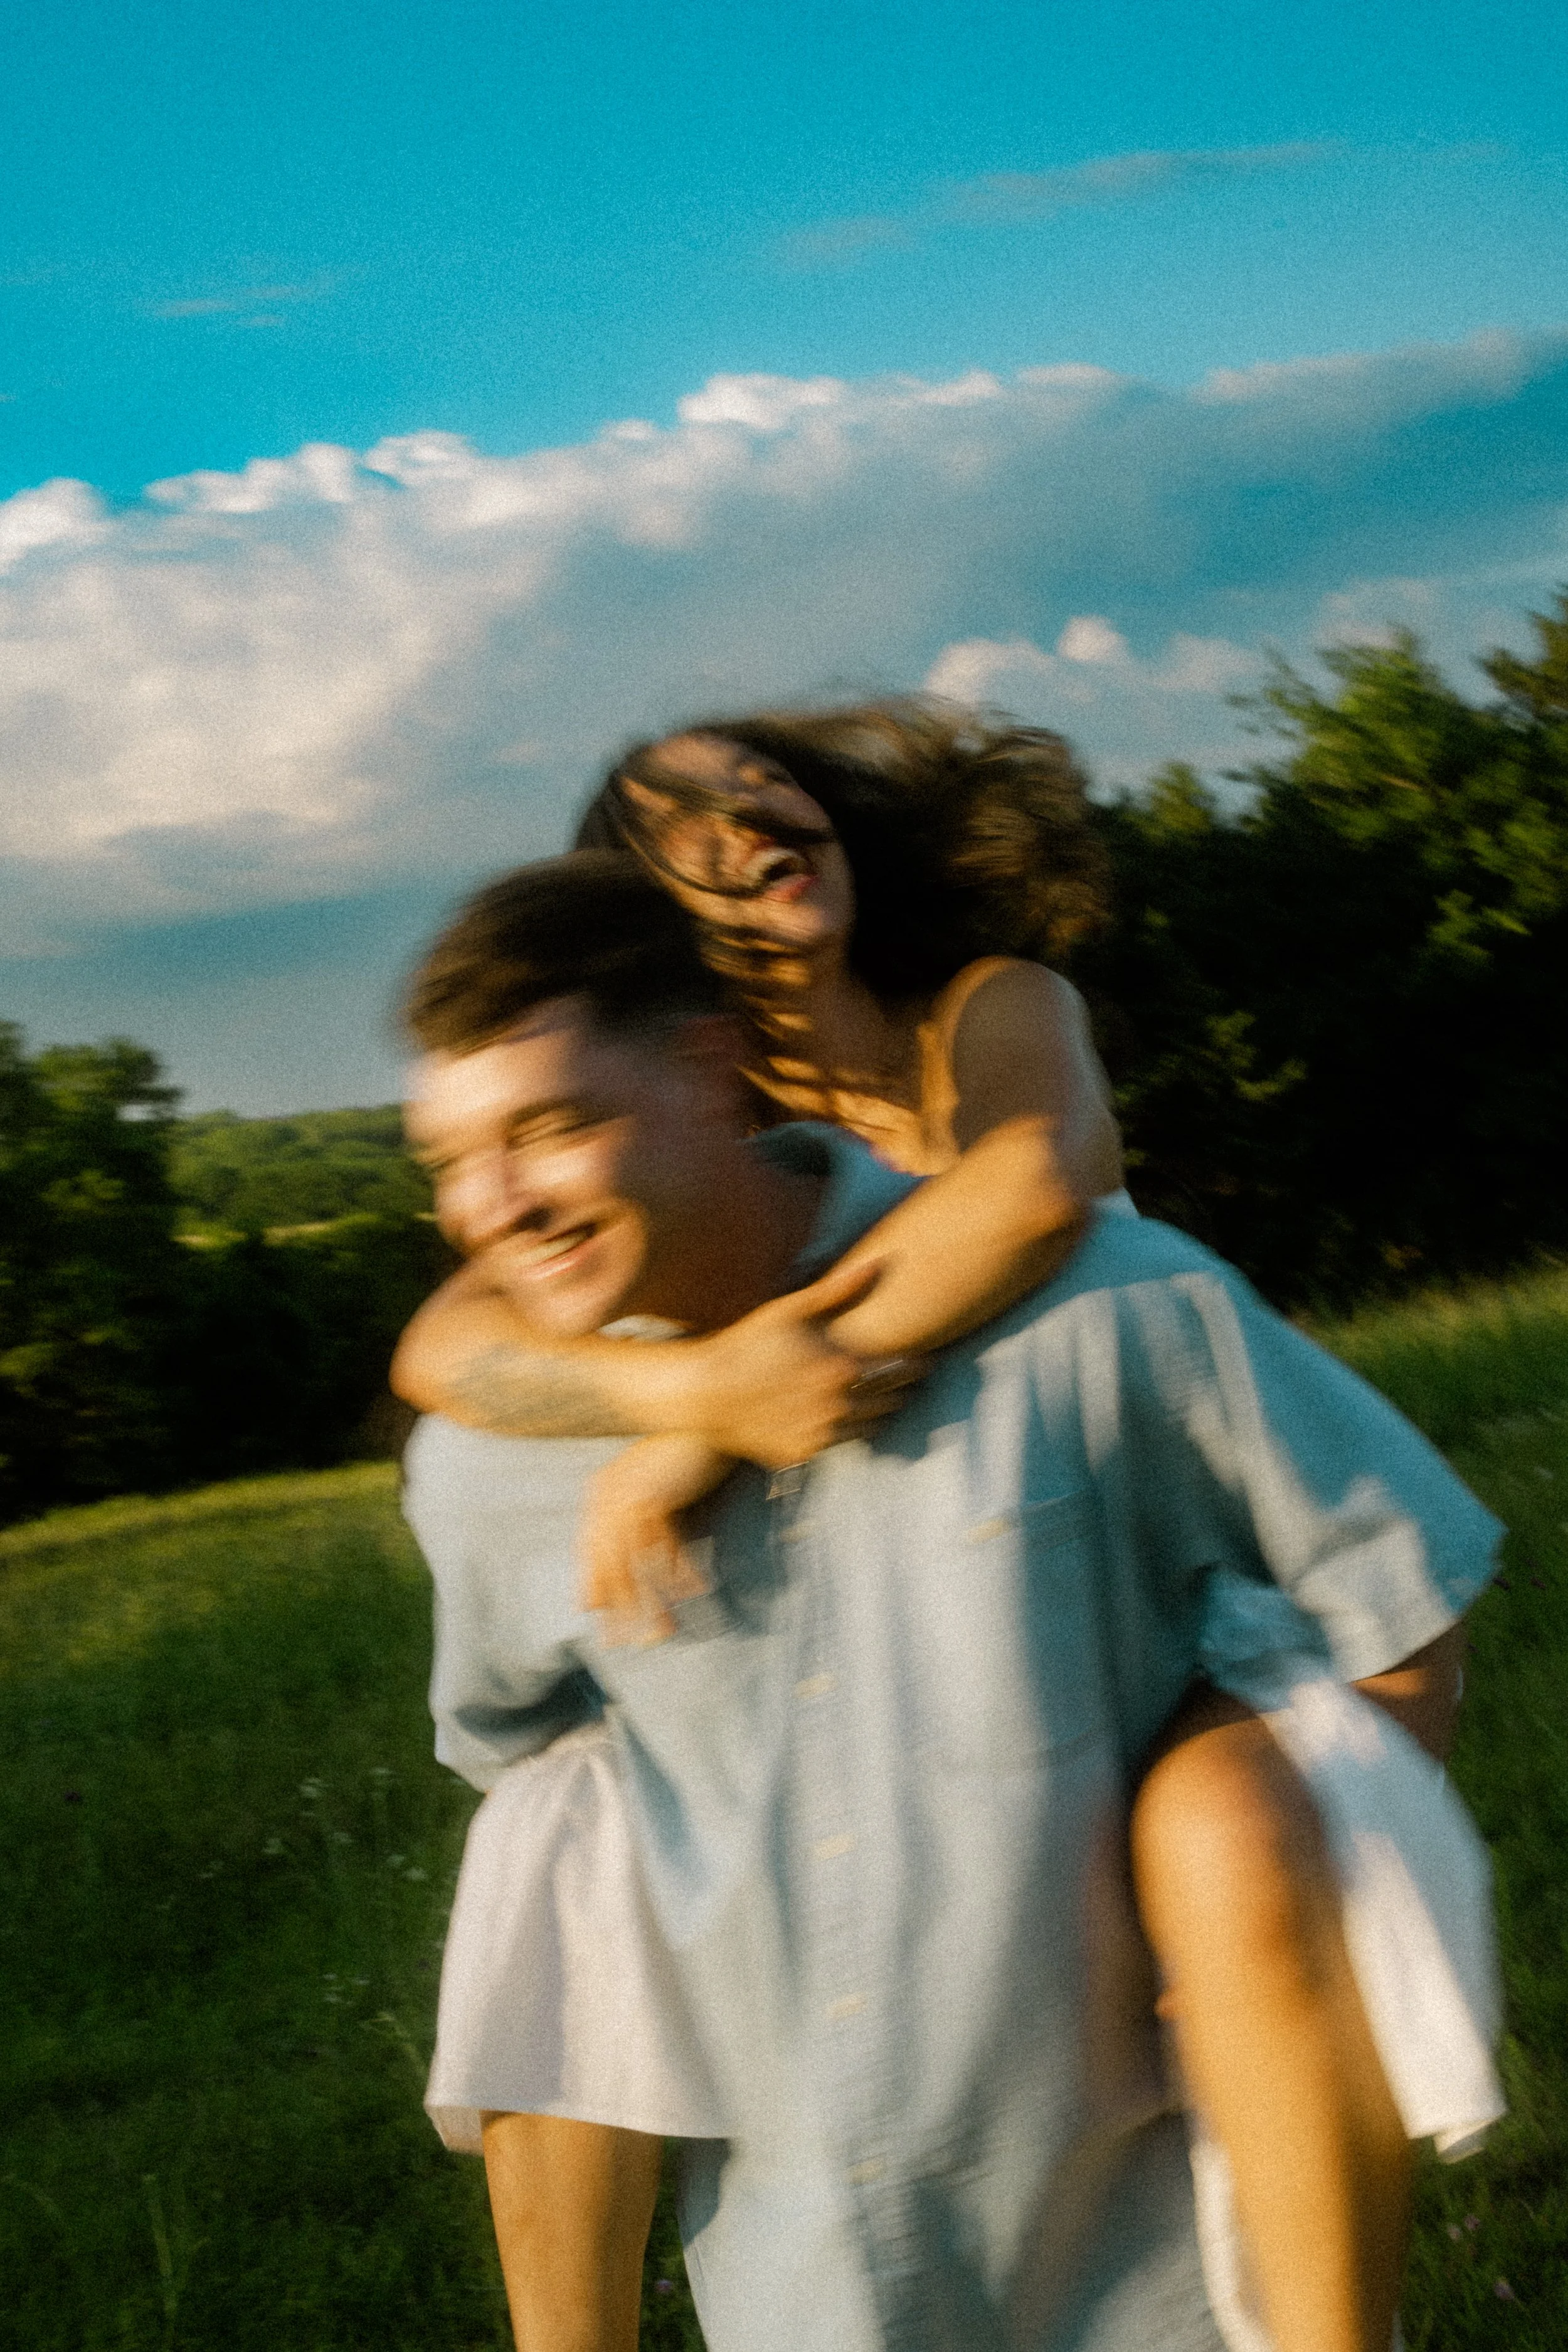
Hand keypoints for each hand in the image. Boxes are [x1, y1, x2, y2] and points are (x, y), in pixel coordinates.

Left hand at [581, 1436, 729, 1645]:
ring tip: (664, 1633)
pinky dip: (678, 1569)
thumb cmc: (684, 1455)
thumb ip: (639, 1527)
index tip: (602, 1625)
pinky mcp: (652, 1493)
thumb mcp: (656, 1492)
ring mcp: (627, 1493)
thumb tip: (633, 1567)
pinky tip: (692, 1592)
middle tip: (632, 1644)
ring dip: (651, 1600)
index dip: (596, 1589)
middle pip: (610, 1564)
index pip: (592, 1552)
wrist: (704, 1414)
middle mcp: (607, 1495)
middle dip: (622, 1608)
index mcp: (603, 1492)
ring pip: (633, 1562)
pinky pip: (663, 1543)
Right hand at [688, 1260, 928, 1468]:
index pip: (900, 1371)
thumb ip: (840, 1289)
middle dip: (898, 1390)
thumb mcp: (792, 1308)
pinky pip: (835, 1445)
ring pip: (867, 1428)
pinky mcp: (802, 1455)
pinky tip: (834, 1415)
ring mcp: (821, 1436)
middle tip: (905, 1381)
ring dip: (872, 1413)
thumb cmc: (748, 1342)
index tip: (923, 1360)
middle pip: (889, 1402)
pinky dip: (839, 1431)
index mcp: (844, 1371)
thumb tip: (880, 1262)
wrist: (705, 1391)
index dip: (913, 1365)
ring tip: (873, 1399)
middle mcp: (839, 1408)